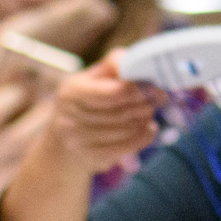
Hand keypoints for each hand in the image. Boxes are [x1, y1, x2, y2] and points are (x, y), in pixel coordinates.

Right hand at [31, 50, 160, 180]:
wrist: (63, 139)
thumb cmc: (86, 100)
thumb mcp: (94, 77)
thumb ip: (115, 65)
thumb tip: (142, 63)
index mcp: (72, 90)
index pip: (113, 92)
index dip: (138, 89)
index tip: (153, 87)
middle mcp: (70, 117)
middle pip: (121, 112)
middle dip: (144, 105)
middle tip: (157, 99)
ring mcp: (78, 141)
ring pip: (125, 130)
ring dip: (144, 120)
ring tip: (149, 112)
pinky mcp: (90, 158)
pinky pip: (125, 148)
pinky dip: (143, 138)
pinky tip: (149, 129)